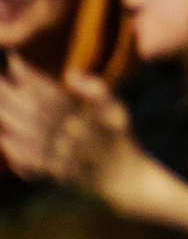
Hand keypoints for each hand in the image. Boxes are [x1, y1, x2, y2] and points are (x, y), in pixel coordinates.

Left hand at [0, 61, 141, 191]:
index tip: (14, 61)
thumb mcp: (118, 109)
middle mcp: (73, 135)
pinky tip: (1, 137)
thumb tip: (70, 72)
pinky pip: (31, 160)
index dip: (32, 78)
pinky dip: (15, 149)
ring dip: (8, 117)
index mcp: (88, 116)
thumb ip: (97, 89)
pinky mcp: (55, 172)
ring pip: (30, 134)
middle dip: (11, 95)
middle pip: (35, 112)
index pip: (53, 93)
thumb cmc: (121, 139)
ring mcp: (63, 156)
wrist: (124, 178)